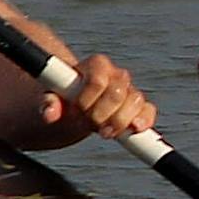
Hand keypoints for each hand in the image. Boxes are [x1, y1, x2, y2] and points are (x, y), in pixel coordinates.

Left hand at [40, 52, 156, 140]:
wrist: (75, 106)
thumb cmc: (64, 98)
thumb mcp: (52, 98)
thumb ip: (49, 102)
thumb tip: (49, 113)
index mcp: (95, 65)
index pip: (98, 79)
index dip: (88, 98)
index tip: (77, 110)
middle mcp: (116, 74)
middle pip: (118, 92)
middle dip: (103, 114)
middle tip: (89, 124)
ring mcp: (129, 90)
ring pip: (136, 101)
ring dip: (120, 122)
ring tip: (103, 132)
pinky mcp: (138, 106)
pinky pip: (148, 111)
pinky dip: (144, 121)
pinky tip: (134, 129)